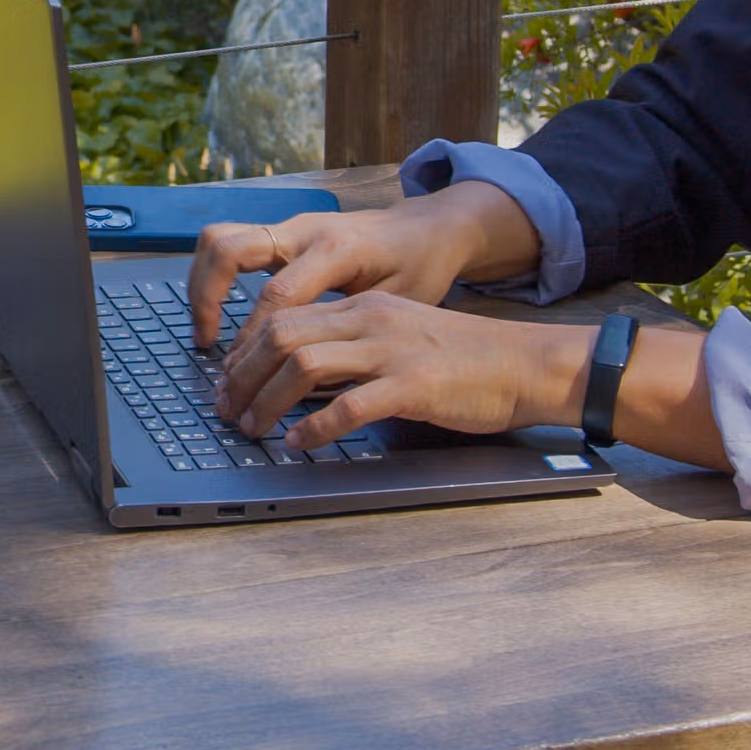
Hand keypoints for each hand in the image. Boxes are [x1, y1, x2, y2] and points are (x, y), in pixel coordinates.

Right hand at [184, 194, 502, 347]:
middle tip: (206, 348)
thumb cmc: (419, 268)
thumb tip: (305, 385)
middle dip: (206, 300)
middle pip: (229, 250)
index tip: (240, 378)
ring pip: (219, 238)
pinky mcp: (282, 231)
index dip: (252, 340)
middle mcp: (304, 230)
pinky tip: (219, 314)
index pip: (277, 296)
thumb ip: (350, 340)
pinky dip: (213, 278)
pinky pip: (230, 243)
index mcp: (337, 249)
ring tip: (205, 333)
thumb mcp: (398, 307)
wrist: (427, 228)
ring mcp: (289, 225)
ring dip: (201, 285)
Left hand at [210, 290, 583, 450]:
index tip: (228, 382)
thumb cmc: (464, 359)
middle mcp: (371, 320)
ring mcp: (392, 351)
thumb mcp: (399, 337)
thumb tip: (299, 381)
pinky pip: (350, 405)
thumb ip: (353, 349)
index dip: (245, 353)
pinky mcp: (413, 386)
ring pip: (304, 365)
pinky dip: (316, 427)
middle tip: (226, 408)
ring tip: (254, 428)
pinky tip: (301, 443)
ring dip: (268, 400)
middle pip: (281, 336)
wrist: (525, 364)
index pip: (283, 317)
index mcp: (364, 306)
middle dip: (243, 375)